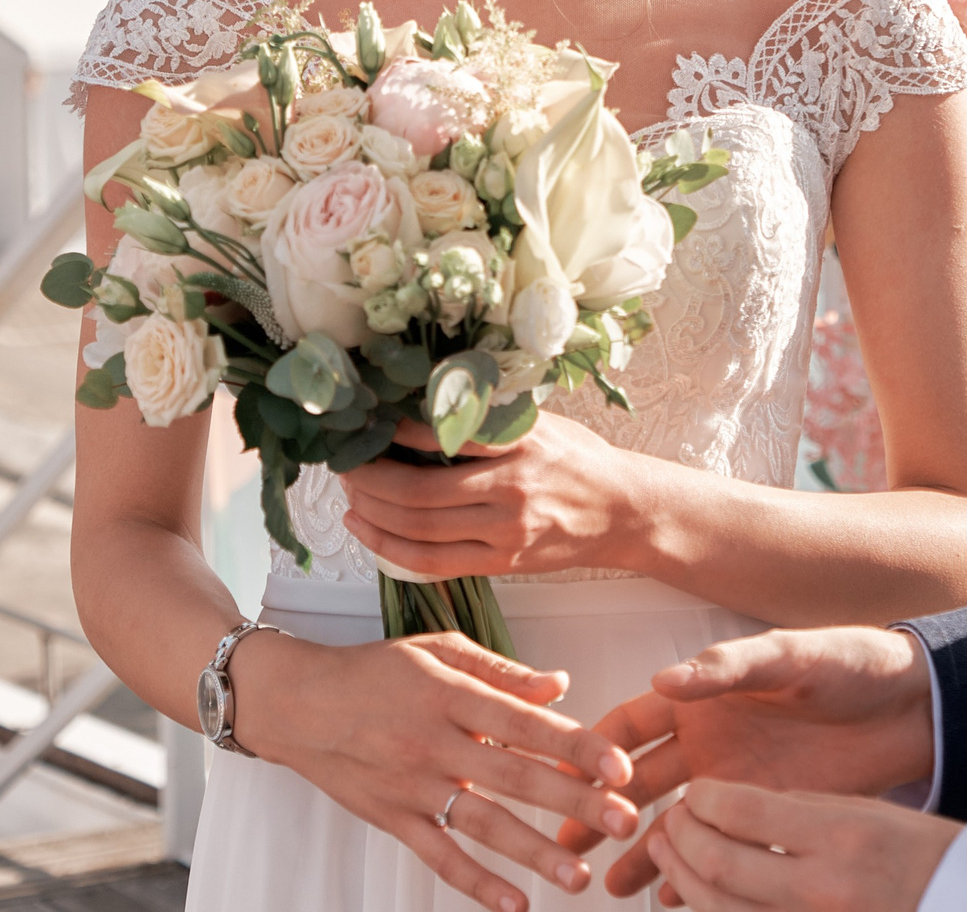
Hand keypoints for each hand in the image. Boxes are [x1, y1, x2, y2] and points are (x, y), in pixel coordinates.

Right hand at [227, 627, 641, 911]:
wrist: (296, 703)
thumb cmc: (373, 672)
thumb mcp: (436, 652)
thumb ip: (501, 671)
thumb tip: (560, 686)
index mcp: (449, 693)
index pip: (522, 721)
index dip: (574, 744)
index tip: (619, 765)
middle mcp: (433, 741)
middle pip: (513, 776)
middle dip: (573, 802)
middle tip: (624, 820)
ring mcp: (411, 785)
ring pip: (482, 824)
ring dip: (534, 853)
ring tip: (579, 878)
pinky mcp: (392, 819)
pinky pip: (439, 856)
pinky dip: (476, 883)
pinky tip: (514, 904)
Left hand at [339, 410, 641, 577]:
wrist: (623, 511)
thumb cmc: (578, 459)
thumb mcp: (540, 421)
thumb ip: (486, 417)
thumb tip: (420, 404)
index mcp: (519, 443)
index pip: (442, 437)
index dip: (393, 434)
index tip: (368, 422)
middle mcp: (510, 489)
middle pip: (417, 493)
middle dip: (368, 479)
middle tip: (344, 464)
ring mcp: (505, 532)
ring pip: (419, 530)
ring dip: (372, 513)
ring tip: (349, 495)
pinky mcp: (502, 562)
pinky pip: (434, 562)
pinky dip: (392, 549)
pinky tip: (369, 531)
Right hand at [562, 626, 937, 897]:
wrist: (912, 707)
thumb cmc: (851, 665)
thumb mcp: (789, 657)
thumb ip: (727, 670)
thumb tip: (665, 680)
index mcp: (701, 695)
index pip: (630, 723)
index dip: (594, 746)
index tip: (562, 773)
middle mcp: (707, 741)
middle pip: (636, 780)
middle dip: (598, 808)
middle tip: (564, 838)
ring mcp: (734, 782)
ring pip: (672, 823)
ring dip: (639, 851)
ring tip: (607, 885)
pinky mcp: (766, 815)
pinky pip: (721, 848)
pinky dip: (696, 872)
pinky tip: (675, 896)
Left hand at [643, 780, 962, 911]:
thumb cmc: (922, 854)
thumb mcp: (866, 812)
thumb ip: (798, 809)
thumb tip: (730, 808)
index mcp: (841, 838)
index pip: (740, 812)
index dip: (702, 799)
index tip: (693, 792)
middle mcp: (824, 890)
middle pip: (720, 865)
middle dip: (680, 839)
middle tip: (668, 823)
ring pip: (721, 908)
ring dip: (683, 878)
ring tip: (669, 854)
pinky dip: (713, 910)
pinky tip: (698, 893)